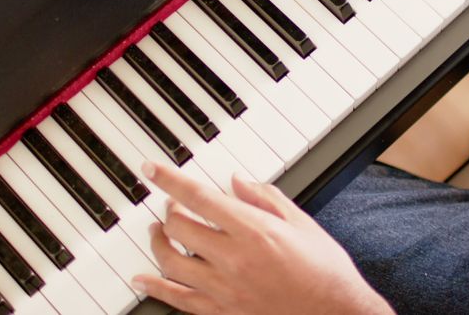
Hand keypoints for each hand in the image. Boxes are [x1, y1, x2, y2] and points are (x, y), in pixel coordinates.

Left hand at [133, 162, 393, 314]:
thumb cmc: (325, 272)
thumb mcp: (301, 223)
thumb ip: (265, 198)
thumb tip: (237, 181)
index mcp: (254, 231)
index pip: (198, 198)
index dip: (169, 180)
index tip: (152, 169)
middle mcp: (233, 259)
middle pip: (179, 228)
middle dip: (169, 210)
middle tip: (171, 203)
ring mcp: (224, 289)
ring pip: (171, 262)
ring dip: (159, 243)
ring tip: (158, 232)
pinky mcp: (223, 312)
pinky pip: (178, 299)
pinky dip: (155, 287)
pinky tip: (142, 279)